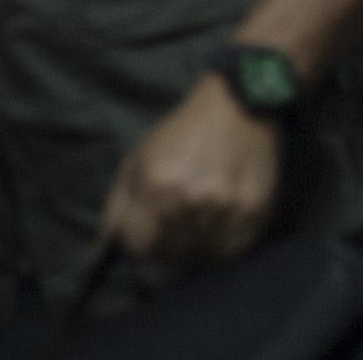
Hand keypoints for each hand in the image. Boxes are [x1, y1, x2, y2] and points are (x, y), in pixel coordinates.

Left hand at [99, 73, 280, 264]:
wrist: (237, 107)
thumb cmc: (181, 134)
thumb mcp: (138, 160)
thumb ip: (119, 207)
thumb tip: (108, 248)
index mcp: (157, 188)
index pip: (140, 249)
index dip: (140, 246)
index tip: (147, 238)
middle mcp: (191, 203)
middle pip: (171, 255)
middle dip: (167, 245)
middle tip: (175, 227)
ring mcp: (225, 210)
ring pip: (201, 255)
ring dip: (196, 245)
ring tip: (199, 219)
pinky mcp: (254, 212)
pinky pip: (231, 250)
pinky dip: (221, 245)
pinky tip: (219, 222)